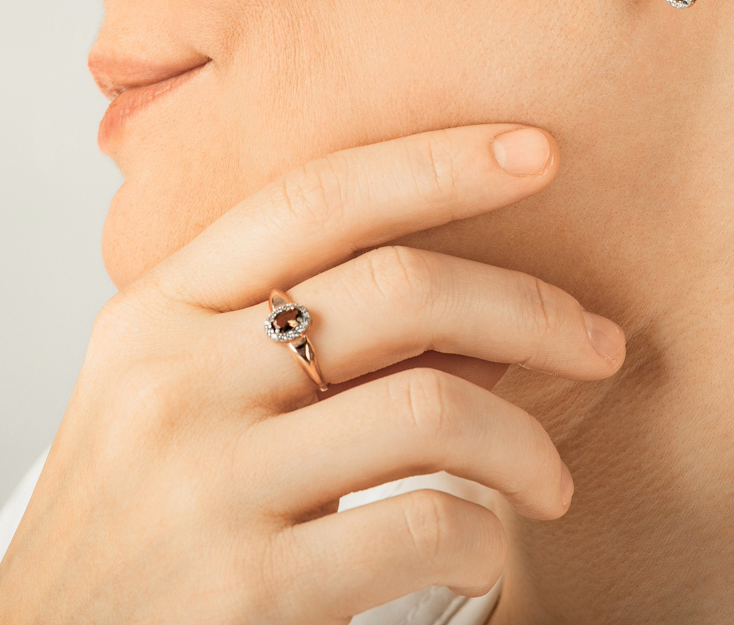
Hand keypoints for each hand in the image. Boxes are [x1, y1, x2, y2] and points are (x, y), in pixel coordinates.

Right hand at [0, 124, 625, 623]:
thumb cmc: (136, 517)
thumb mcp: (175, 395)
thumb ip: (276, 327)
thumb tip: (460, 295)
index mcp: (153, 311)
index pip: (314, 198)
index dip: (435, 162)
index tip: (535, 152)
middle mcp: (171, 382)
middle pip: (396, 288)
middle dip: (528, 303)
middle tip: (597, 339)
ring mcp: (205, 486)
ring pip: (430, 407)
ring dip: (525, 439)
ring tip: (550, 476)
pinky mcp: (247, 593)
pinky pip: (425, 524)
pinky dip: (486, 529)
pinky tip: (486, 540)